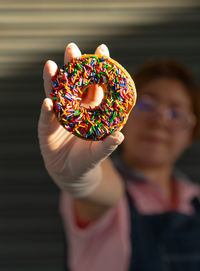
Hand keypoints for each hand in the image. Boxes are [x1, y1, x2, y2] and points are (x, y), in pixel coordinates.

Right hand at [38, 43, 123, 197]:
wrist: (72, 173)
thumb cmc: (88, 158)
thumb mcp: (99, 152)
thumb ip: (108, 145)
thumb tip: (120, 136)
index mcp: (89, 108)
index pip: (93, 84)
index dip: (97, 68)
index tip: (102, 50)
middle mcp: (73, 108)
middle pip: (72, 83)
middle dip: (72, 66)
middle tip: (72, 49)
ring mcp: (58, 116)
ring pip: (56, 95)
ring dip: (53, 81)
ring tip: (51, 66)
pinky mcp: (47, 129)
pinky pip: (47, 118)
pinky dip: (47, 111)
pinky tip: (48, 102)